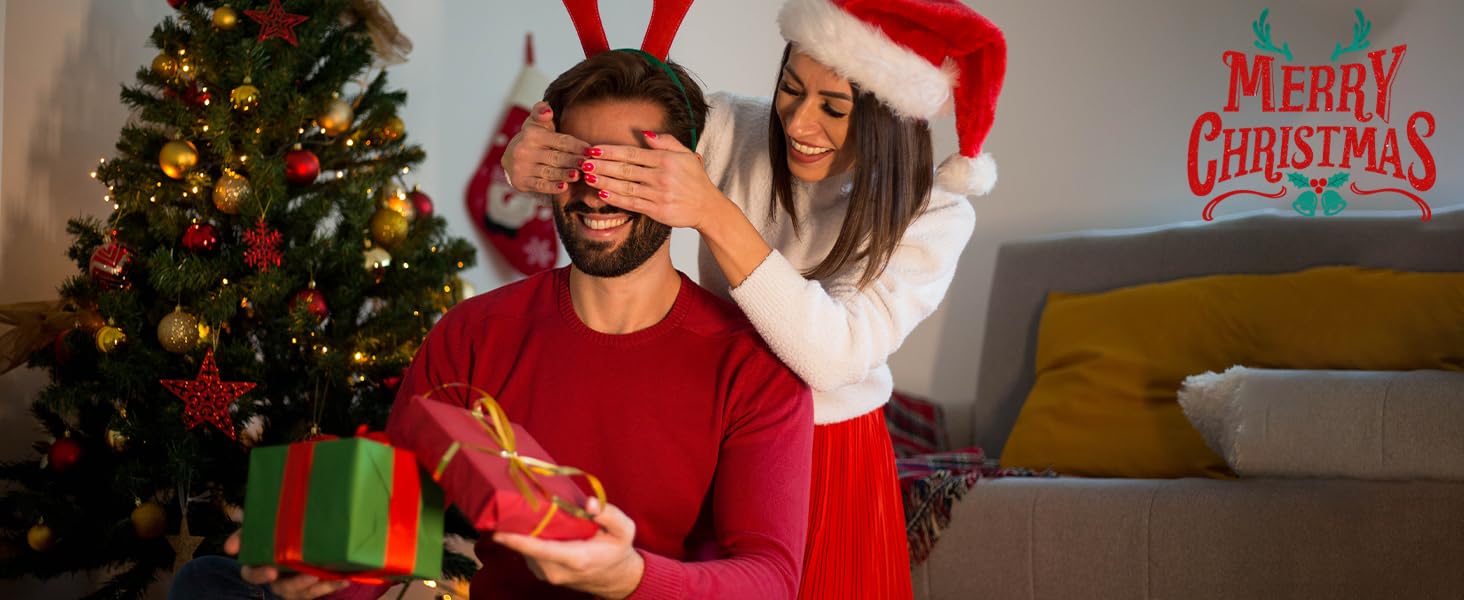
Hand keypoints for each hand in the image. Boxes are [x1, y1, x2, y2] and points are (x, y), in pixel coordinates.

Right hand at [224, 530, 350, 599]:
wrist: (301, 536)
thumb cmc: (276, 531)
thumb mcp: (261, 526)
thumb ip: (250, 527)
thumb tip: (233, 532)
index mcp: (259, 565)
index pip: (251, 574)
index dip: (259, 575)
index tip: (272, 570)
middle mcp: (275, 579)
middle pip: (280, 587)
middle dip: (295, 584)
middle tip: (308, 575)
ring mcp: (293, 586)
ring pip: (301, 593)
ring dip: (315, 587)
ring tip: (327, 576)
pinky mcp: (309, 588)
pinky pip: (320, 592)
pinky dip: (332, 585)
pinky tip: (345, 578)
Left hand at [493, 498, 644, 598]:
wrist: (615, 578)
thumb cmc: (618, 550)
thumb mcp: (624, 530)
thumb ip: (610, 514)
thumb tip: (589, 503)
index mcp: (576, 559)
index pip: (539, 550)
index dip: (516, 540)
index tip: (497, 531)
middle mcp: (557, 571)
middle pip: (526, 548)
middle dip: (514, 528)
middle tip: (508, 503)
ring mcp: (548, 574)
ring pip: (525, 550)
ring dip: (520, 532)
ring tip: (519, 510)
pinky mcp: (542, 573)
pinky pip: (528, 553)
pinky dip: (526, 539)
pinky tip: (530, 524)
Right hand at [504, 101, 590, 193]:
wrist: (510, 158)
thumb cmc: (533, 138)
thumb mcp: (536, 122)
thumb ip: (541, 111)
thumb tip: (547, 111)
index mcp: (532, 134)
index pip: (560, 141)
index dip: (577, 146)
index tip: (591, 150)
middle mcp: (525, 150)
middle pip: (557, 157)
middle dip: (575, 161)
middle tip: (589, 165)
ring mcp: (522, 167)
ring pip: (549, 172)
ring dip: (566, 175)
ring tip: (580, 175)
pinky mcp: (521, 182)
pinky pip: (540, 185)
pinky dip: (552, 187)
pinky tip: (564, 187)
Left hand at [580, 130, 728, 230]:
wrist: (707, 206)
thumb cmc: (694, 178)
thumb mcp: (685, 154)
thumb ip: (665, 142)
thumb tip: (644, 133)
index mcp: (666, 159)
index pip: (632, 153)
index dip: (610, 151)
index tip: (593, 149)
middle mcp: (662, 176)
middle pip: (625, 169)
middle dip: (602, 165)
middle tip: (583, 161)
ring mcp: (659, 194)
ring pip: (625, 186)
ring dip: (604, 181)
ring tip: (587, 176)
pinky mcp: (658, 210)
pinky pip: (632, 203)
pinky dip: (615, 198)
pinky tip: (602, 192)